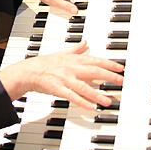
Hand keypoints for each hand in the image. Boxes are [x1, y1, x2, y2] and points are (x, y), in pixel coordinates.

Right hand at [0, 41, 123, 109]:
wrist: (28, 71)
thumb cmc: (45, 63)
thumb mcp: (62, 53)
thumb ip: (76, 49)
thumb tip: (85, 42)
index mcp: (74, 60)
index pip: (96, 60)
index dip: (109, 64)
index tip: (121, 68)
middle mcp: (71, 68)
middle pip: (94, 71)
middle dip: (109, 76)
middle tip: (121, 82)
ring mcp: (65, 79)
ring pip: (84, 87)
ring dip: (97, 94)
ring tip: (108, 101)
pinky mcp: (58, 89)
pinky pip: (72, 96)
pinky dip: (82, 101)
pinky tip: (91, 107)